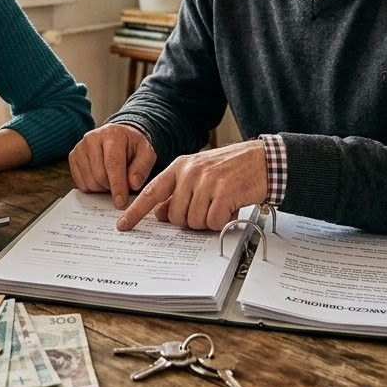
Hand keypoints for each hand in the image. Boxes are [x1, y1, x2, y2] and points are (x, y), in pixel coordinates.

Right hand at [68, 123, 155, 208]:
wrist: (118, 136)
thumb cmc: (132, 146)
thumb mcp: (146, 153)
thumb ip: (142, 168)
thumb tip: (133, 184)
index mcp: (112, 135)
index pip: (113, 163)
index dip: (117, 185)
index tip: (121, 202)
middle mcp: (92, 138)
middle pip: (99, 175)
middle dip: (111, 188)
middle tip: (121, 187)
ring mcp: (80, 147)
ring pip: (89, 181)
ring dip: (102, 188)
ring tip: (112, 180)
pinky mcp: (73, 156)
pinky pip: (80, 183)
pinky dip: (92, 187)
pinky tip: (101, 179)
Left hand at [116, 140, 267, 230]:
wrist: (263, 160)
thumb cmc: (231, 169)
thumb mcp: (199, 175)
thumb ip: (177, 192)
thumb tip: (158, 213)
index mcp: (179, 167)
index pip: (151, 192)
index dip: (136, 212)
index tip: (123, 226)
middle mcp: (189, 172)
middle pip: (174, 216)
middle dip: (189, 220)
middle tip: (207, 208)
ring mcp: (206, 181)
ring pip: (193, 221)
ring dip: (208, 221)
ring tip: (220, 205)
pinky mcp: (223, 192)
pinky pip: (212, 221)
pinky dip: (222, 221)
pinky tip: (230, 207)